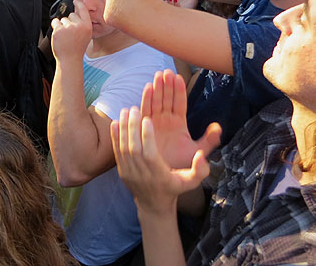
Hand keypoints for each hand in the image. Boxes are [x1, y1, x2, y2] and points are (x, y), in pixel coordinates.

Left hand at [51, 0, 91, 60]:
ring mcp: (68, 27)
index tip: (76, 0)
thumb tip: (76, 10)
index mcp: (87, 26)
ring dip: (62, 26)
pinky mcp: (59, 30)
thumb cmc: (77, 47)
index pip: (83, 10)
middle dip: (69, 22)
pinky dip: (55, 27)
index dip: (79, 4)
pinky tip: (59, 36)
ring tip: (66, 37)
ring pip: (63, 19)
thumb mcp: (86, 35)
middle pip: (71, 15)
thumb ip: (83, 23)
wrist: (69, 59)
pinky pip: (55, 22)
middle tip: (71, 35)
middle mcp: (79, 25)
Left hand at [111, 101, 212, 215]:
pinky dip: (114, 137)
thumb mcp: (191, 182)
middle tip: (134, 109)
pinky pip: (116, 152)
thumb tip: (201, 156)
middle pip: (134, 148)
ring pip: (123, 148)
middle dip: (133, 128)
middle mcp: (142, 173)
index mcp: (159, 174)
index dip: (147, 136)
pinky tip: (114, 123)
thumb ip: (200, 170)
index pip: (150, 154)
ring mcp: (129, 173)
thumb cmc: (174, 188)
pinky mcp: (121, 171)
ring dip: (123, 129)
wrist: (154, 205)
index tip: (147, 119)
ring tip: (126, 111)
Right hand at [140, 70, 220, 169]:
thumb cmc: (181, 165)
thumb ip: (208, 140)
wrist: (164, 178)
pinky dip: (146, 100)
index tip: (178, 78)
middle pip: (167, 99)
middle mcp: (166, 121)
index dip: (179, 91)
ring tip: (157, 76)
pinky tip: (147, 88)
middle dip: (166, 85)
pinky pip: (145, 111)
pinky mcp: (144, 127)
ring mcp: (155, 123)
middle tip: (165, 72)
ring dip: (156, 89)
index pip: (180, 104)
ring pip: (156, 102)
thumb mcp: (197, 152)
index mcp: (179, 124)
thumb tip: (217, 127)